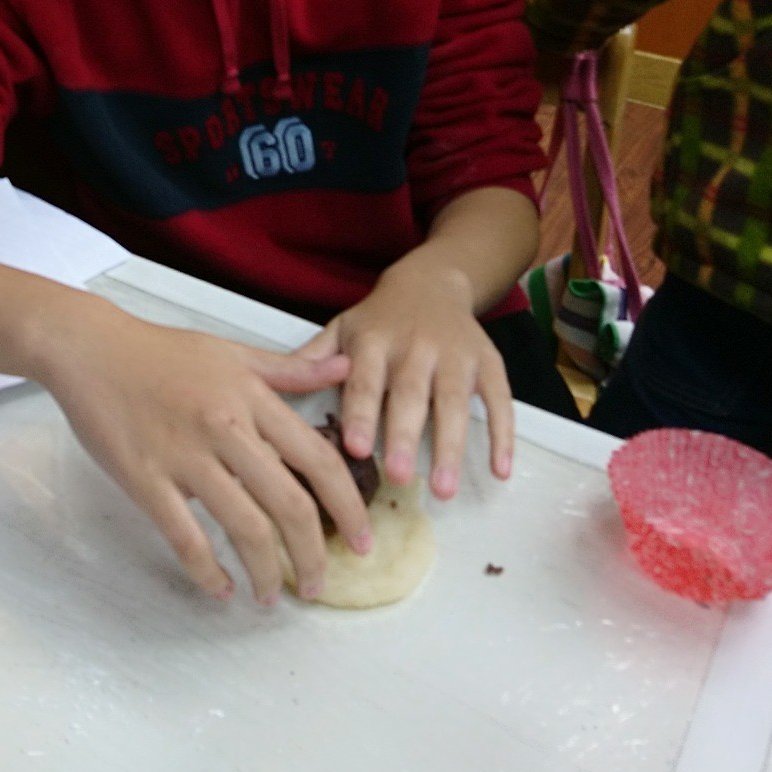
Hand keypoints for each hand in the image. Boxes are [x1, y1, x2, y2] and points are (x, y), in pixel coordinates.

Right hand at [35, 302, 371, 603]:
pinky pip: (185, 538)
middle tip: (320, 585)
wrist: (90, 348)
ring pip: (244, 529)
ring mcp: (185, 457)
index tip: (362, 539)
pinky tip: (221, 589)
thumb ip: (290, 370)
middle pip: (289, 505)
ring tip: (272, 596)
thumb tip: (344, 370)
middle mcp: (226, 429)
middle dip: (313, 555)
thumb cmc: (159, 351)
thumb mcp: (232, 352)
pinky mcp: (145, 479)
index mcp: (252, 399)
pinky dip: (207, 572)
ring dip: (266, 573)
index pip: (317, 460)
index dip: (347, 506)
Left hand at [300, 253, 513, 498]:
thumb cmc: (380, 319)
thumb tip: (269, 389)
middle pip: (412, 395)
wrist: (433, 281)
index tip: (355, 449)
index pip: (366, 380)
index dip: (361, 414)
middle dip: (405, 437)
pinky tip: (499, 471)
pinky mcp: (488, 363)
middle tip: (399, 478)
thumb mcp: (343, 328)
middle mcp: (416, 347)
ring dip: (451, 447)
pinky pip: (499, 400)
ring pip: (455, 403)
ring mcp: (456, 355)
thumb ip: (313, 360)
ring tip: (443, 489)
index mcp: (375, 341)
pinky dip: (503, 435)